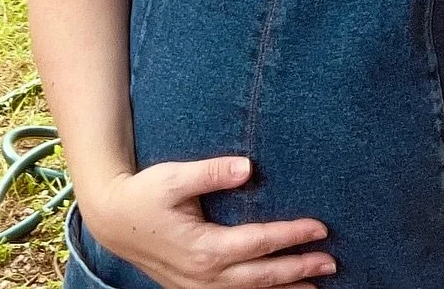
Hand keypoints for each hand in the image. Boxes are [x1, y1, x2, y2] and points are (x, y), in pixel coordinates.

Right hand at [83, 155, 336, 288]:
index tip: (320, 228)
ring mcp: (199, 287)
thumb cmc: (145, 194)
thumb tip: (248, 167)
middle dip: (299, 270)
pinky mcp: (193, 288)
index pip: (259, 243)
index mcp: (204, 248)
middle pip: (262, 277)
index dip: (291, 236)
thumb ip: (212, 172)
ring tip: (317, 285)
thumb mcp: (174, 177)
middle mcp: (205, 275)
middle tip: (331, 261)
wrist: (112, 220)